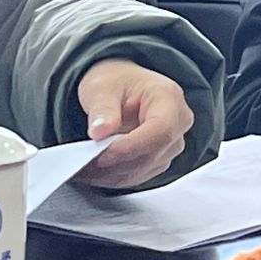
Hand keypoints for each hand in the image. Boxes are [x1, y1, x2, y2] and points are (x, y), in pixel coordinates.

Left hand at [74, 59, 195, 188]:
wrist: (121, 88)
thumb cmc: (116, 82)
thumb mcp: (102, 87)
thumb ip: (103, 109)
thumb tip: (100, 132)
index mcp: (169, 98)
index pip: (160, 130)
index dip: (132, 147)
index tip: (101, 153)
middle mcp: (178, 123)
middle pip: (152, 154)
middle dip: (116, 163)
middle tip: (83, 164)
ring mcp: (171, 144)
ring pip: (144, 169)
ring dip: (111, 174)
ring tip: (83, 170)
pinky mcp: (159, 159)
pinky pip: (138, 175)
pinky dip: (114, 177)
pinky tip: (94, 173)